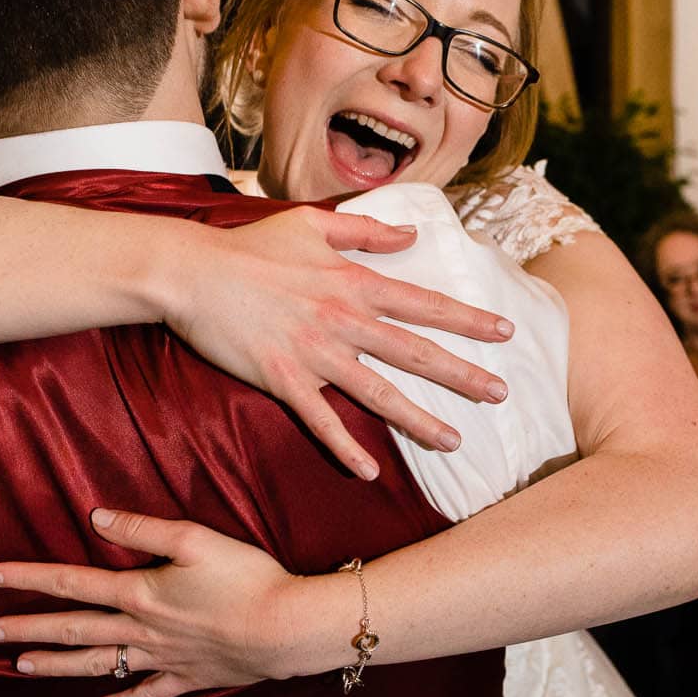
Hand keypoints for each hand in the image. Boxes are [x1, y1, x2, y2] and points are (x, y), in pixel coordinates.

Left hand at [0, 508, 310, 696]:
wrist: (285, 629)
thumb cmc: (246, 578)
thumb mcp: (194, 538)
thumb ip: (142, 527)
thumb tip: (95, 516)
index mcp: (140, 592)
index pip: (72, 582)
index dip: (29, 577)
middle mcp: (143, 630)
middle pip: (74, 629)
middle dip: (28, 628)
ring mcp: (164, 659)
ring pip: (99, 664)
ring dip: (57, 666)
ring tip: (20, 666)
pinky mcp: (190, 678)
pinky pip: (146, 695)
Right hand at [166, 210, 514, 478]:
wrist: (192, 272)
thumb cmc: (251, 246)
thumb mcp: (313, 224)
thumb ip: (366, 230)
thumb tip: (412, 234)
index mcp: (354, 283)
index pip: (424, 304)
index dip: (468, 319)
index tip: (506, 333)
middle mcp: (344, 320)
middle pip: (415, 353)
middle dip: (463, 375)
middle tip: (501, 395)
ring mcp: (314, 353)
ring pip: (379, 393)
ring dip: (420, 420)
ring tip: (454, 442)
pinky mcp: (282, 379)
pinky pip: (320, 420)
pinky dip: (345, 448)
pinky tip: (368, 472)